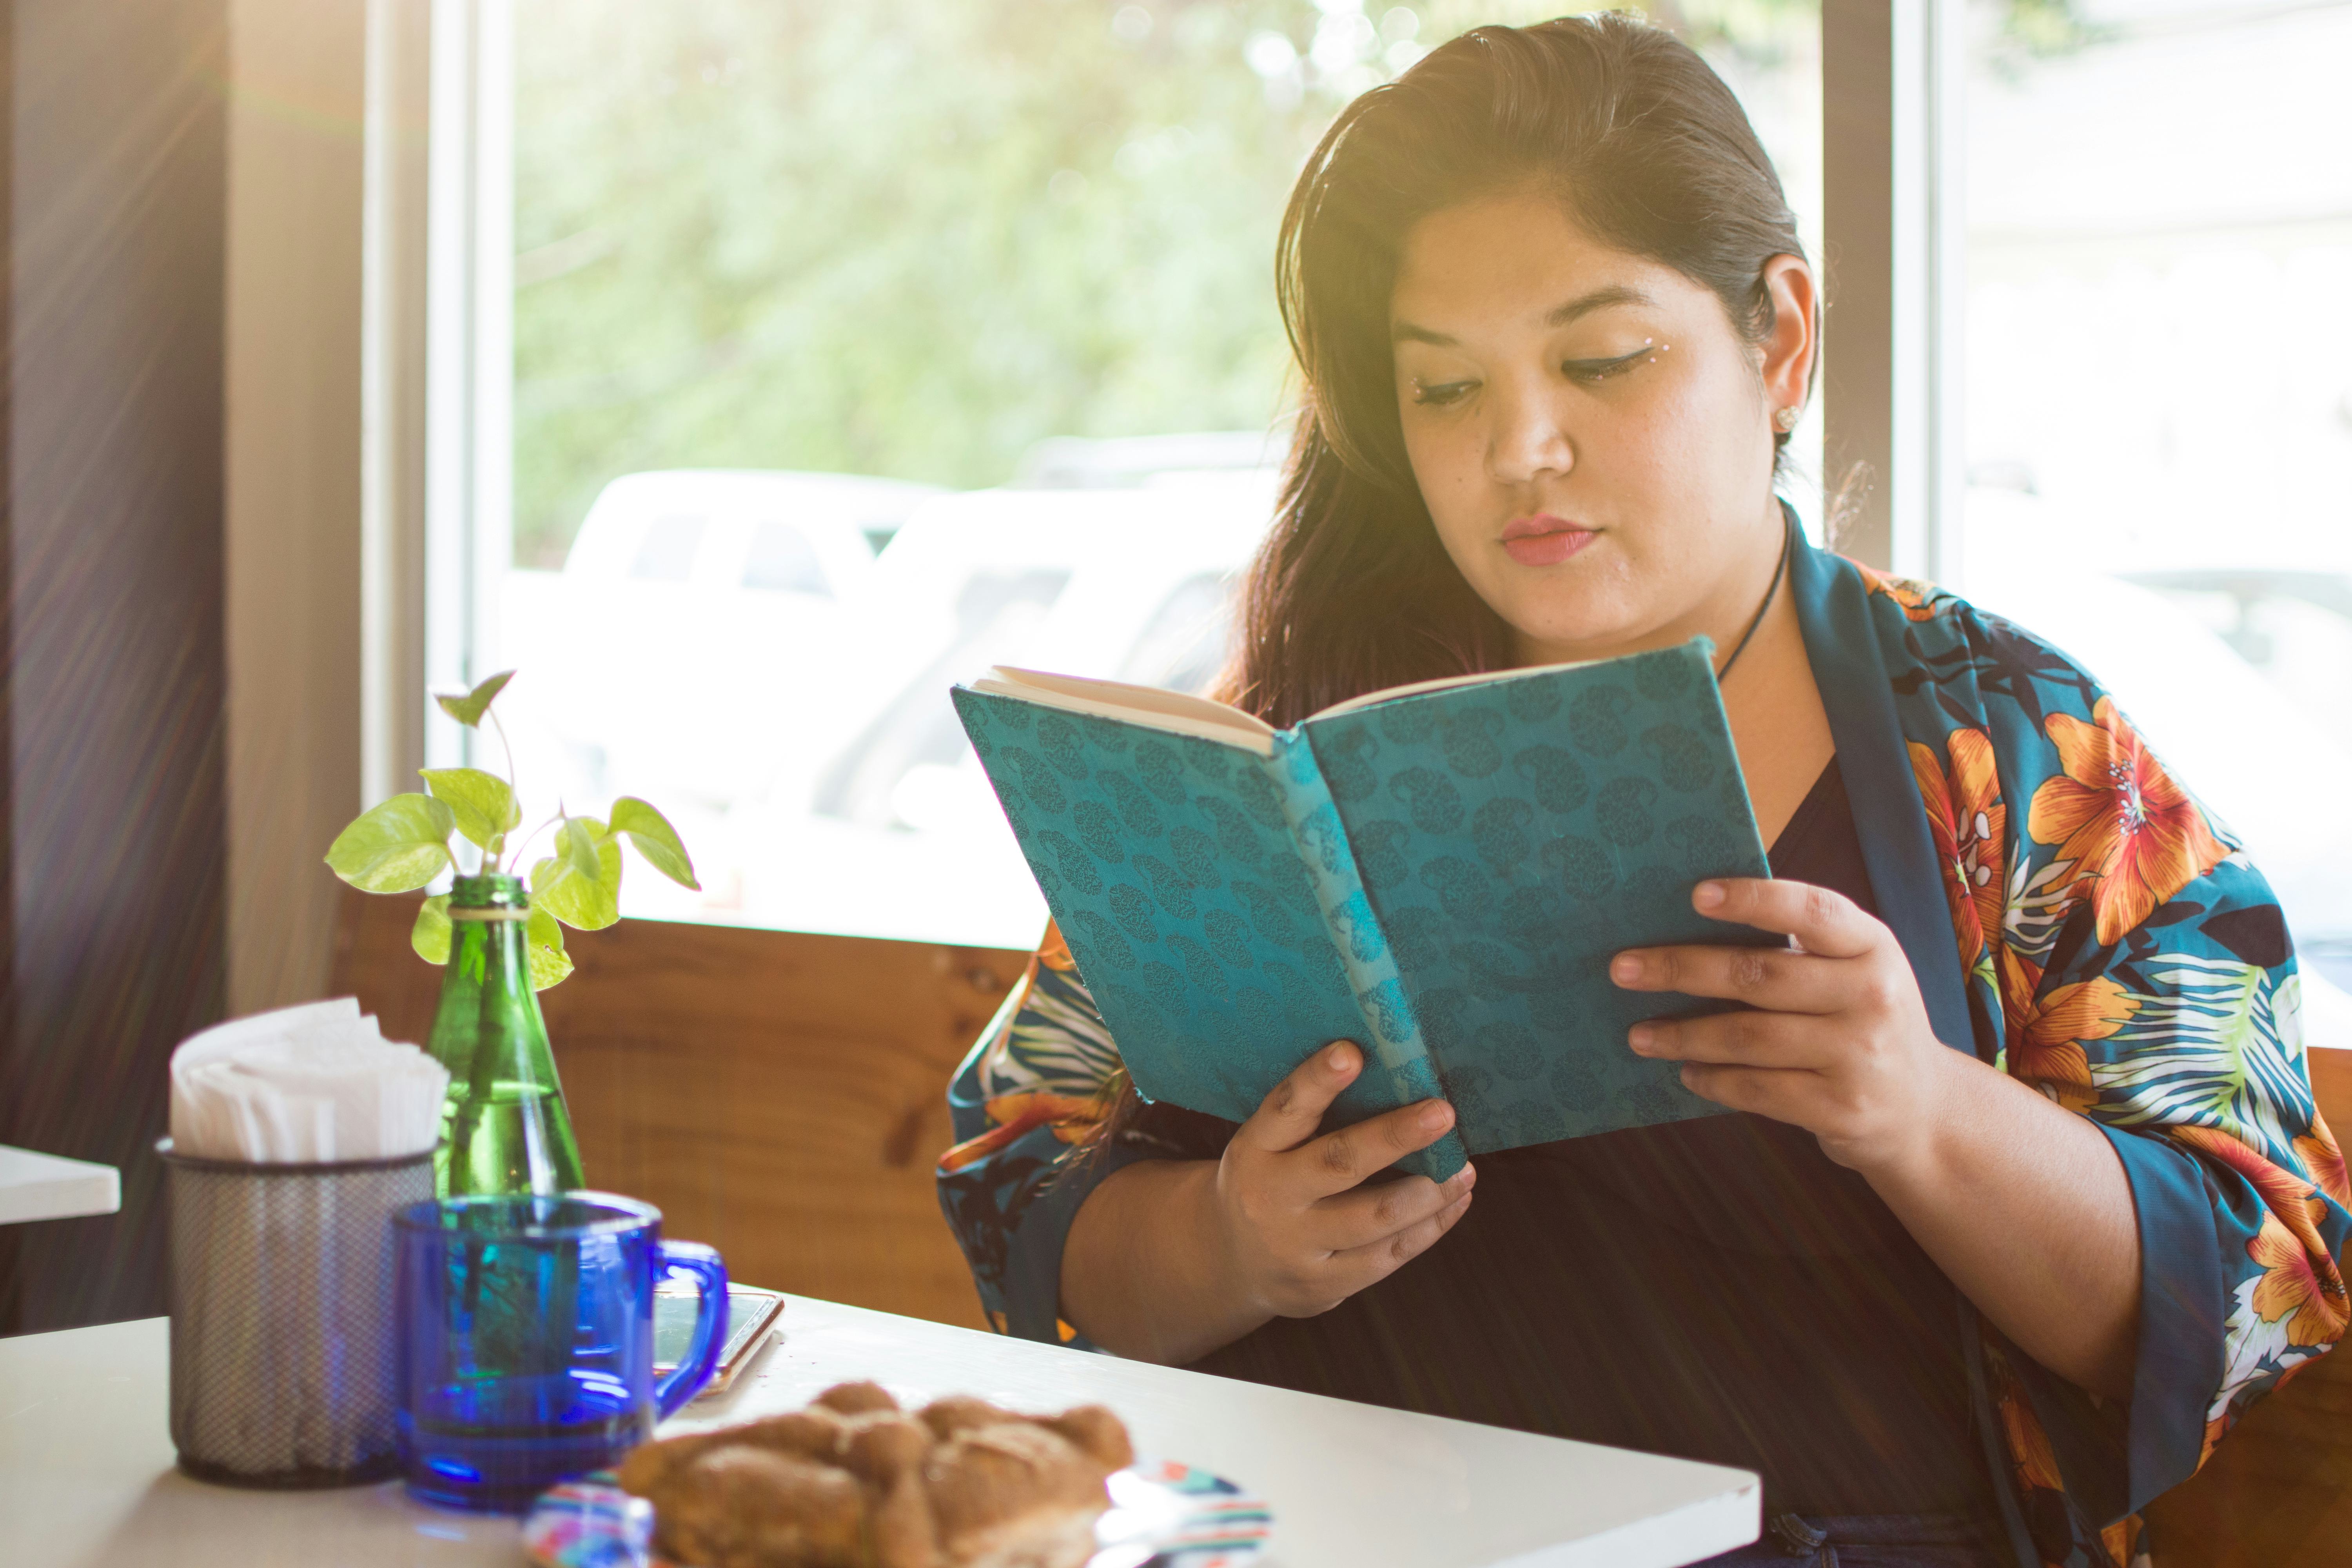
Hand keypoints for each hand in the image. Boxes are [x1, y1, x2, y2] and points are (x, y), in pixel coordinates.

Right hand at [1206, 1041, 1476, 1318]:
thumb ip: (1312, 1119)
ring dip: (1429, 1191)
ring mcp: (1296, 1247)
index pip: (1286, 1108)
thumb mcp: (1268, 1146)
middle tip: (1442, 1113)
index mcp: (1254, 1149)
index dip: (1317, 1080)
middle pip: (1337, 1163)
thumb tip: (1397, 1076)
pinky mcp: (1324, 1285)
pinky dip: (1431, 1226)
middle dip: (1394, 1137)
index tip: (1352, 1052)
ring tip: (1464, 1167)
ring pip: (1374, 1217)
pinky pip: (1388, 1256)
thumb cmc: (1270, 1181)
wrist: (1231, 1264)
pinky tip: (1455, 1200)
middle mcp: (1270, 1197)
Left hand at [1610, 878, 1959, 1174]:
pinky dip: (1713, 1080)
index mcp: (1872, 946)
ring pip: (1748, 1037)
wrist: (1925, 1111)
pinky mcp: (1841, 1109)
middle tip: (1621, 969)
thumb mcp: (1853, 971)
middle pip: (1760, 975)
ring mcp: (1860, 1056)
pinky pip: (1757, 1089)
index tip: (1695, 894)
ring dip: (1682, 1035)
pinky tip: (1687, 1072)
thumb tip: (1688, 924)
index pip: (1811, 911)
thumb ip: (1796, 948)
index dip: (1753, 899)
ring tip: (1639, 1033)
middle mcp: (1872, 995)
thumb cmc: (1863, 1021)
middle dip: (1681, 969)